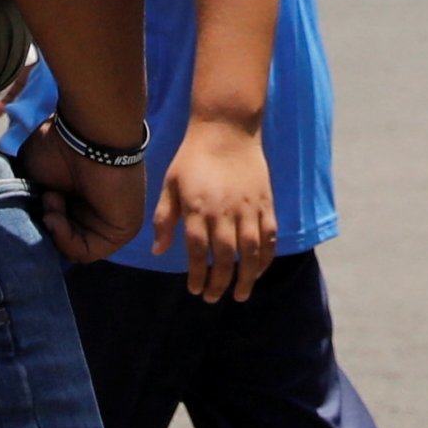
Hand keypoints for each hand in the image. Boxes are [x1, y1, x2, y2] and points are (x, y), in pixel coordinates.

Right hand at [17, 120, 146, 263]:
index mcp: (76, 201)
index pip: (54, 230)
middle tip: (41, 199)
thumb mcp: (33, 177)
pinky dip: (65, 239)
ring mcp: (109, 224)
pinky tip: (56, 215)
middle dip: (44, 226)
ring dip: (54, 229)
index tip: (26, 205)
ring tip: (51, 199)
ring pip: (73, 250)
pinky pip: (88, 252)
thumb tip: (27, 225)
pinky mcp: (122, 232)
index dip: (35, 224)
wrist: (88, 133)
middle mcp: (94, 214)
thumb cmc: (59, 146)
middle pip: (62, 242)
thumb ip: (31, 204)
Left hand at [154, 119, 278, 302]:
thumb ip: (164, 219)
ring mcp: (248, 207)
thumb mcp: (170, 184)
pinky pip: (269, 236)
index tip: (195, 289)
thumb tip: (158, 251)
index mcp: (197, 208)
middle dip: (220, 282)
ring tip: (240, 294)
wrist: (226, 129)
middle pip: (224, 256)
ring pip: (250, 251)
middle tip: (214, 298)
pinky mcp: (265, 203)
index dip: (197, 274)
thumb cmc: (193, 157)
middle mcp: (224, 211)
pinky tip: (260, 269)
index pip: (197, 250)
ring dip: (247, 276)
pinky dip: (267, 256)